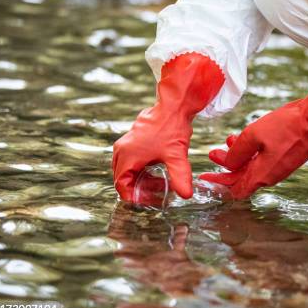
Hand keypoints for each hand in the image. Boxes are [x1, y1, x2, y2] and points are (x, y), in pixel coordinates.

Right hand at [113, 53, 223, 201]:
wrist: (173, 106)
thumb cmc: (172, 128)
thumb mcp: (177, 155)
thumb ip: (180, 176)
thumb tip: (186, 195)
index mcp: (127, 156)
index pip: (121, 185)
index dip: (134, 196)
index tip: (148, 201)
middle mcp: (122, 150)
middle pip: (123, 178)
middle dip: (138, 188)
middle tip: (157, 194)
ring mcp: (126, 144)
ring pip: (127, 170)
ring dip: (141, 179)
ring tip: (160, 184)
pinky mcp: (132, 140)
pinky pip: (131, 161)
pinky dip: (141, 169)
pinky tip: (158, 171)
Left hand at [199, 68, 307, 198]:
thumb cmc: (286, 127)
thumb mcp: (253, 136)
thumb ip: (236, 153)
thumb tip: (226, 165)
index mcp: (261, 175)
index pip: (235, 189)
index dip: (218, 184)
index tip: (206, 177)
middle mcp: (271, 175)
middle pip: (242, 178)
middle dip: (226, 166)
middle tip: (213, 153)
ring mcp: (280, 167)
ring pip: (252, 167)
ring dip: (239, 156)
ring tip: (229, 140)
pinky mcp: (287, 157)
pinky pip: (264, 160)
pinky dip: (252, 152)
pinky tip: (246, 137)